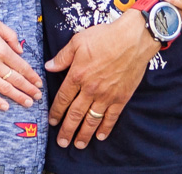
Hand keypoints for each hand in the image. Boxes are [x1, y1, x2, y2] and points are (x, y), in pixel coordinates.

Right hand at [0, 14, 42, 109]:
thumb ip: (10, 35)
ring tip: (28, 103)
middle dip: (29, 89)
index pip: (22, 66)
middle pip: (16, 80)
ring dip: (18, 97)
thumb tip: (20, 51)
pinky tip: (6, 106)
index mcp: (1, 49)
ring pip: (5, 89)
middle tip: (39, 96)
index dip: (32, 76)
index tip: (39, 83)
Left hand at [45, 9, 158, 148]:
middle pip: (75, 114)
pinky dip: (105, 129)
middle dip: (67, 129)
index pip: (63, 98)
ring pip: (92, 120)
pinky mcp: (121, 98)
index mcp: (77, 75)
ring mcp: (106, 95)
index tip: (52, 121)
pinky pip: (111, 118)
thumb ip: (63, 57)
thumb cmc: (104, 37)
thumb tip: (49, 66)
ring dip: (84, 134)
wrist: (132, 40)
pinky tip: (100, 136)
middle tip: (61, 142)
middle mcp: (90, 89)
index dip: (56, 111)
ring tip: (78, 145)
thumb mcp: (78, 41)